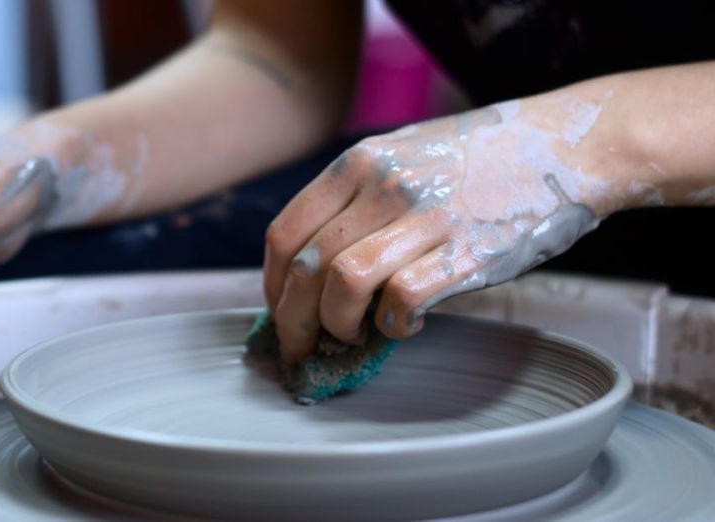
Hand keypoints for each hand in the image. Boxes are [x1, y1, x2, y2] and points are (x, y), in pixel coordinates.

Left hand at [263, 96, 611, 362]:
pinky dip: (393, 326)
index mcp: (359, 161)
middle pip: (305, 266)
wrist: (567, 146)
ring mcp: (424, 217)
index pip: (284, 232)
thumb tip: (315, 267)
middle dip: (292, 320)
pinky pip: (402, 300)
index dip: (271, 284)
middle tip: (300, 346)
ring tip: (351, 335)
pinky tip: (404, 325)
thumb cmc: (481, 158)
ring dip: (336, 325)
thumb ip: (357, 198)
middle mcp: (383, 184)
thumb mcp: (404, 153)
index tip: (279, 310)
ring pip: (343, 284)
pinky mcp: (466, 251)